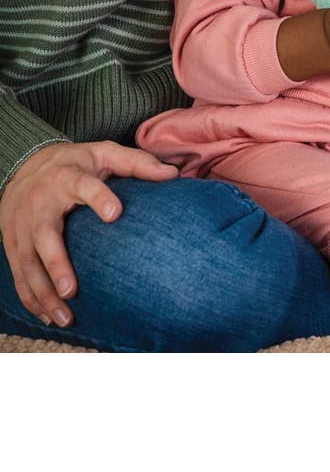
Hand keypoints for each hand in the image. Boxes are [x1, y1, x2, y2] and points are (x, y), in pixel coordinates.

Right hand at [0, 140, 177, 328]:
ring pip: (28, 262)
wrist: (22, 163)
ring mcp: (22, 226)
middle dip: (57, 264)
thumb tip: (172, 174)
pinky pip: (18, 274)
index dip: (98, 198)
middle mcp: (41, 203)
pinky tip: (47, 317)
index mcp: (68, 178)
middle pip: (45, 235)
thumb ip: (136, 163)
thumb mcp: (104, 153)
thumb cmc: (73, 163)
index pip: (84, 186)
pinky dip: (30, 297)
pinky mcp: (12, 242)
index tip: (115, 214)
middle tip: (72, 290)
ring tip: (64, 317)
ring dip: (43, 293)